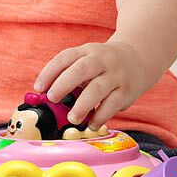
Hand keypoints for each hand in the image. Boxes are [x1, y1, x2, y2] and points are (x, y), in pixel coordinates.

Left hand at [33, 41, 149, 130]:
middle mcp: (101, 60)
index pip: (65, 57)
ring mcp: (115, 75)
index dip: (49, 72)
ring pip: (97, 89)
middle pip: (81, 69)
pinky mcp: (126, 91)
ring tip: (72, 118)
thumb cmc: (102, 65)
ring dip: (82, 105)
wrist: (137, 59)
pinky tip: (91, 125)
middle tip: (52, 99)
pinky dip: (100, 116)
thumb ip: (69, 75)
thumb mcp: (87, 61)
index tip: (38, 88)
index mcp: (87, 51)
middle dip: (64, 84)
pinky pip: (112, 105)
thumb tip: (46, 98)